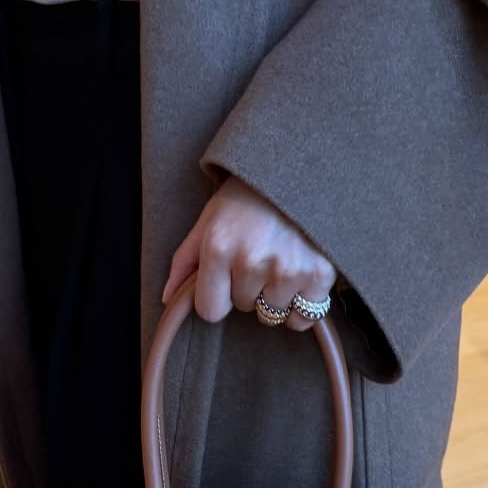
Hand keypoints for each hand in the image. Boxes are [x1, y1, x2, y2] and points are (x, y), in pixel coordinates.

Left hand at [163, 178, 335, 329]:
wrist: (299, 170)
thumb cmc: (248, 196)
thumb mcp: (209, 220)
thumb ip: (185, 261)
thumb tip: (168, 299)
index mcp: (218, 248)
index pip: (210, 310)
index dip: (219, 296)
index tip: (229, 277)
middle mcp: (251, 262)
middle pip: (245, 308)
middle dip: (250, 288)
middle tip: (261, 254)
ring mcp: (287, 269)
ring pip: (273, 314)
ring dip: (277, 295)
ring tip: (282, 260)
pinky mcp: (319, 274)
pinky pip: (305, 317)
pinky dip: (304, 304)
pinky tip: (302, 275)